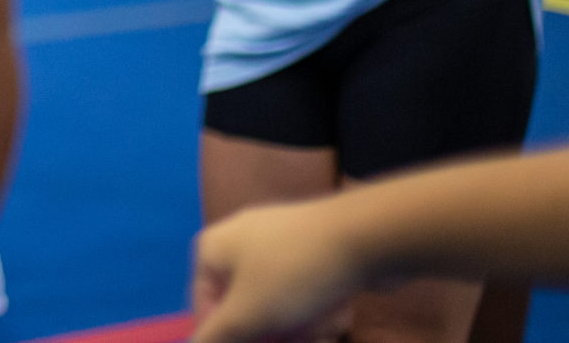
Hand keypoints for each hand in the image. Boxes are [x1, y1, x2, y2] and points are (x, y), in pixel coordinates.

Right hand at [190, 199, 366, 342]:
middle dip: (277, 335)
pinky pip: (305, 294)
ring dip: (304, 329)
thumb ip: (215, 337)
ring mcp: (280, 244)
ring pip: (281, 308)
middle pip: (248, 311)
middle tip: (301, 339)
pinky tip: (337, 310)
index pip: (204, 309)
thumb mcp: (246, 315)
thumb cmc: (292, 275)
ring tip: (325, 324)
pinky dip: (319, 310)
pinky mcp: (313, 252)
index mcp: (214, 250)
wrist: (364, 237)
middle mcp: (241, 242)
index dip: (230, 336)